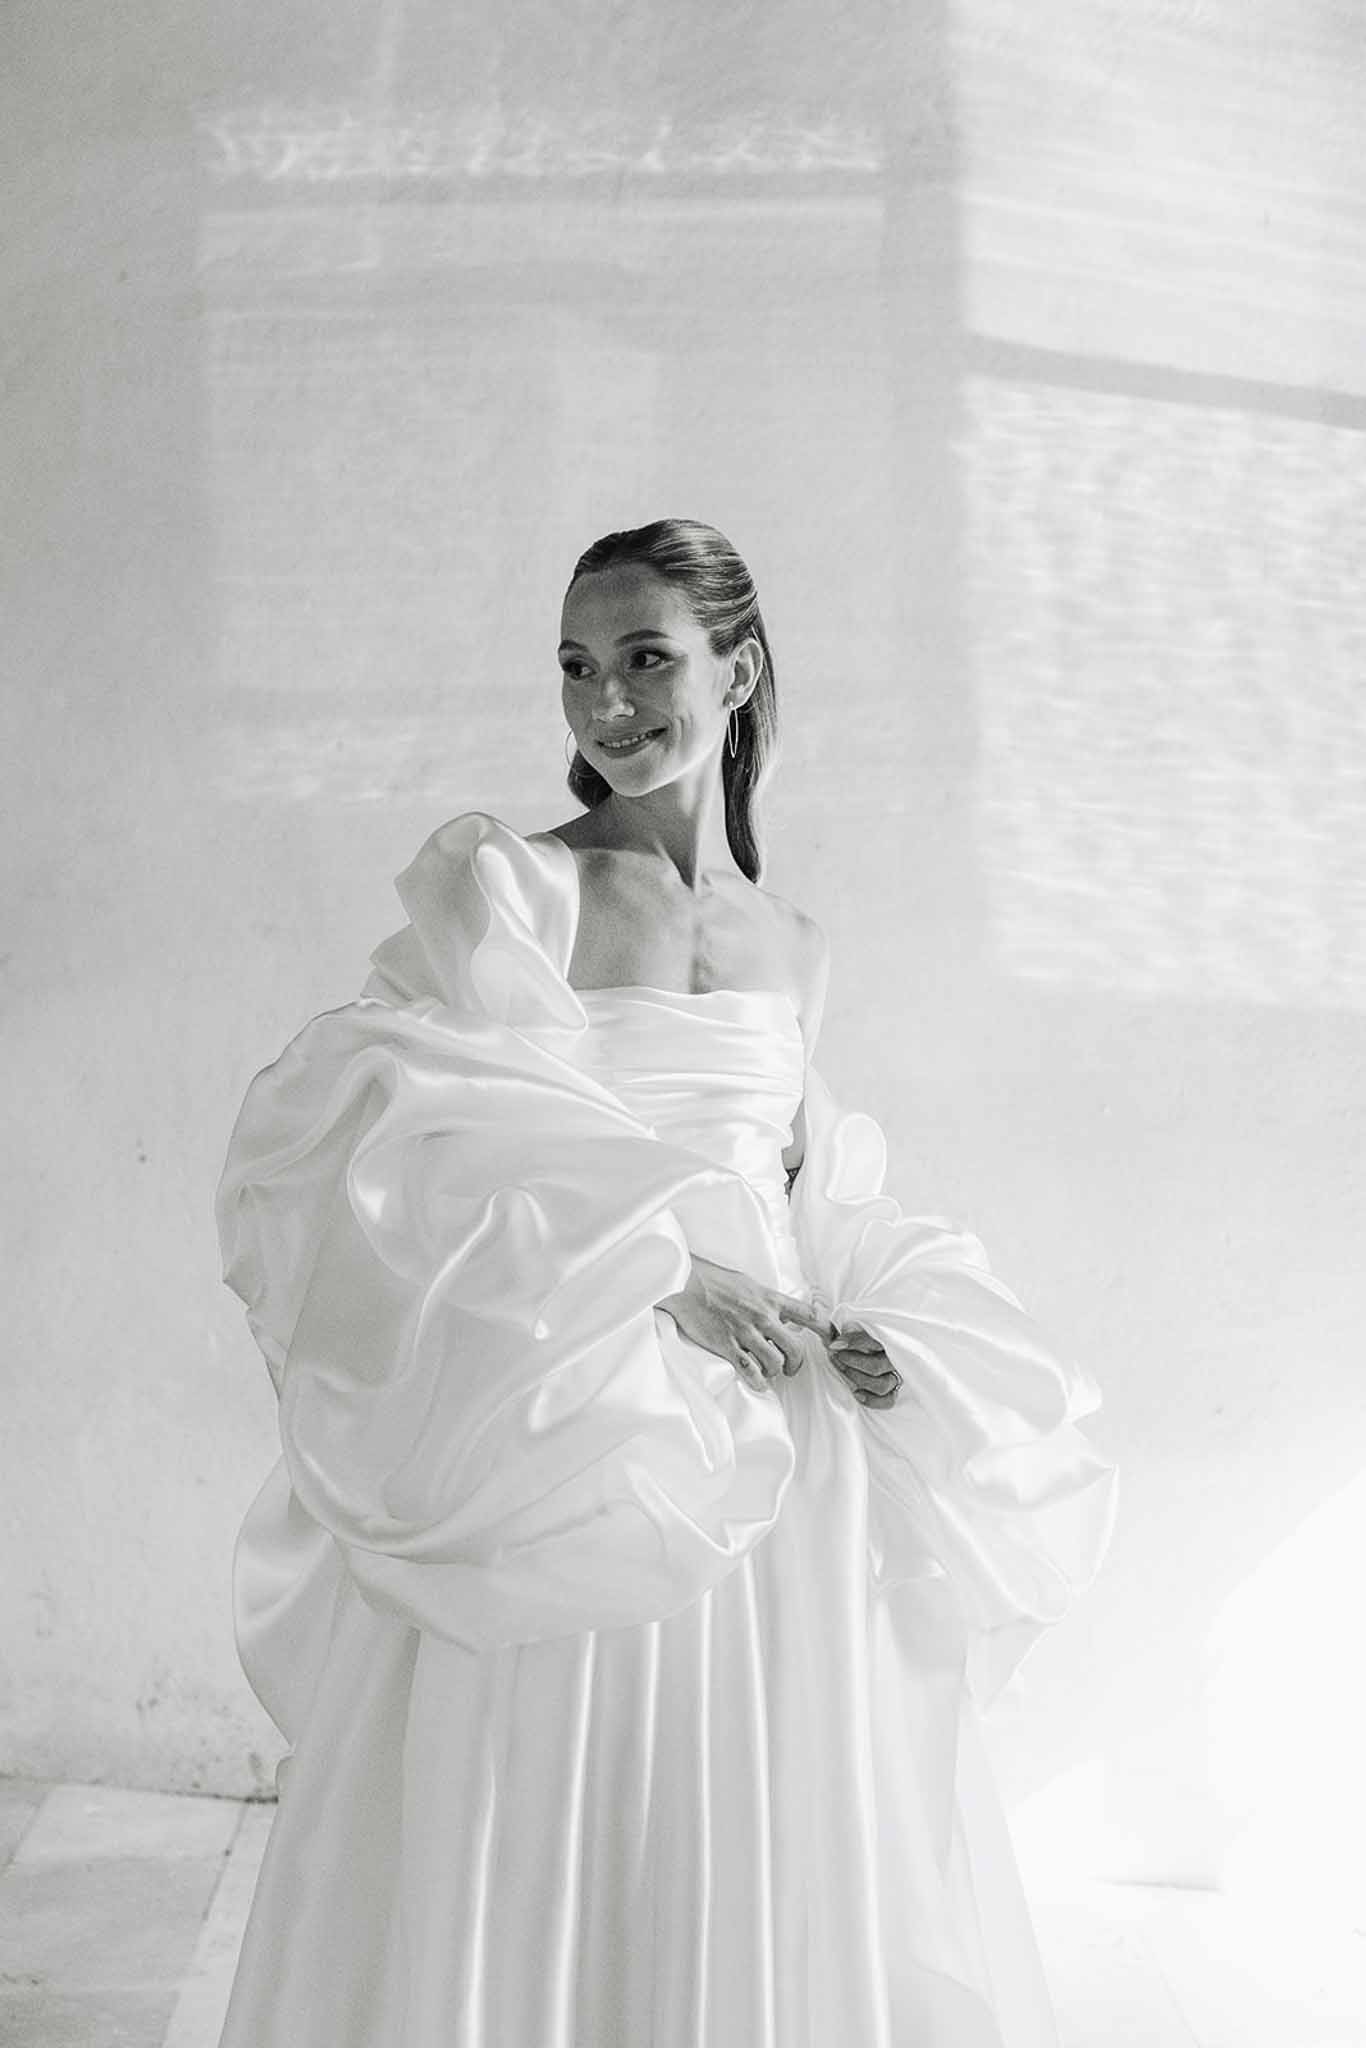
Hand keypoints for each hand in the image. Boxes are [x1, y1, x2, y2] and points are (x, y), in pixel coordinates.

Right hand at [656, 1255, 834, 1392]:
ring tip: (768, 1372)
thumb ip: (767, 1300)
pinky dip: (758, 1381)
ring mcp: (746, 1333)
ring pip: (775, 1363)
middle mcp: (763, 1317)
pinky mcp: (727, 1346)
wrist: (686, 1283)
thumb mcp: (749, 1284)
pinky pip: (750, 1371)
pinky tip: (758, 1382)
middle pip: (796, 1349)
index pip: (809, 1315)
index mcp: (770, 1299)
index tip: (832, 1339)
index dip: (826, 1329)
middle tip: (790, 1368)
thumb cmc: (714, 1280)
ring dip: (775, 1372)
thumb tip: (782, 1312)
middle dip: (797, 1364)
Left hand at [826, 1321, 902, 1408]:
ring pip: (882, 1385)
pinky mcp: (891, 1391)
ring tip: (843, 1370)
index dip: (854, 1342)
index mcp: (885, 1337)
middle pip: (876, 1366)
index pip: (876, 1340)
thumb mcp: (836, 1328)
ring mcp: (894, 1375)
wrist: (852, 1354)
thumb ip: (821, 1322)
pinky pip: (887, 1400)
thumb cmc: (846, 1339)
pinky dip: (872, 1399)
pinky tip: (856, 1393)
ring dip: (857, 1379)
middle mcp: (893, 1357)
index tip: (834, 1344)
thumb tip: (808, 1317)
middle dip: (851, 1362)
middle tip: (836, 1356)